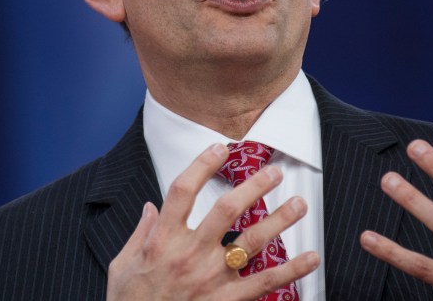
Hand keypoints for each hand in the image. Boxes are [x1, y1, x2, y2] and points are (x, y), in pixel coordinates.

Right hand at [107, 143, 319, 299]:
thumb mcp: (121, 265)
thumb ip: (138, 232)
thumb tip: (150, 207)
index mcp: (162, 240)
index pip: (182, 191)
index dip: (202, 165)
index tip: (219, 149)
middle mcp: (188, 254)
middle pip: (226, 209)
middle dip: (253, 186)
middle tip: (273, 173)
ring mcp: (210, 278)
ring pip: (251, 241)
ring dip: (279, 220)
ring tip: (298, 204)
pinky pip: (264, 283)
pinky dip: (291, 270)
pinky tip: (311, 258)